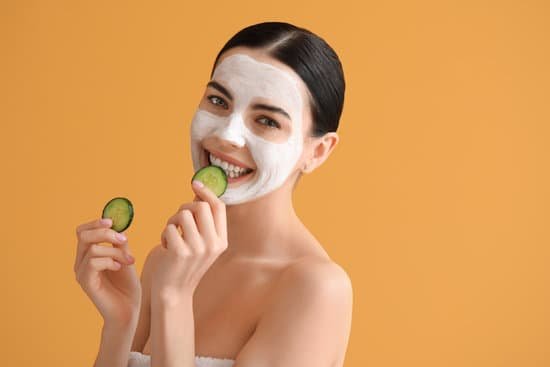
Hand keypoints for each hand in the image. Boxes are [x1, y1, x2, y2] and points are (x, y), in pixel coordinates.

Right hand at [74, 218, 140, 325]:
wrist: (129, 310)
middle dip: (106, 233)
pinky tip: (120, 267)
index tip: (112, 221)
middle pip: (83, 235)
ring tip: (129, 260)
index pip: (83, 232)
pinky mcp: (86, 283)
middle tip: (124, 240)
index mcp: (88, 255)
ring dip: (115, 251)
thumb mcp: (126, 258)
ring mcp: (82, 273)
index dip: (96, 223)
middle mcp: (81, 262)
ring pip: (92, 248)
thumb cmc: (127, 286)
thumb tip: (119, 226)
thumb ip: (120, 243)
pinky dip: (110, 261)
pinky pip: (93, 262)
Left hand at [151, 180, 227, 300]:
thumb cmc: (183, 264)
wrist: (173, 293)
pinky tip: (166, 248)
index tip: (195, 183)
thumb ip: (203, 222)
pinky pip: (170, 228)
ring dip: (172, 221)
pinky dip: (164, 234)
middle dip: (184, 207)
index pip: (219, 206)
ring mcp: (198, 248)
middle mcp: (213, 244)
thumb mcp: (201, 243)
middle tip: (177, 221)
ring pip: (184, 214)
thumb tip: (199, 192)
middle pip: (201, 206)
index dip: (207, 191)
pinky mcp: (181, 252)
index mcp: (222, 241)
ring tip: (171, 236)